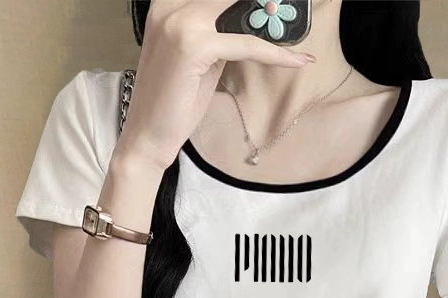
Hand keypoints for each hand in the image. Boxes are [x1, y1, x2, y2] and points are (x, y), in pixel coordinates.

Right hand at [115, 0, 314, 170]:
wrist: (148, 135)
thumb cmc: (173, 102)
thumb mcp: (197, 59)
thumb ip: (217, 35)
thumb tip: (248, 24)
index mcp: (166, 6)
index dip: (244, 1)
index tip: (271, 5)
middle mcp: (170, 7)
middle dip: (262, 4)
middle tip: (285, 10)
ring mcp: (180, 23)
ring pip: (239, 9)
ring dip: (272, 22)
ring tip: (297, 26)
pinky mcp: (194, 46)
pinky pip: (246, 44)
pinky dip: (274, 54)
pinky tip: (298, 60)